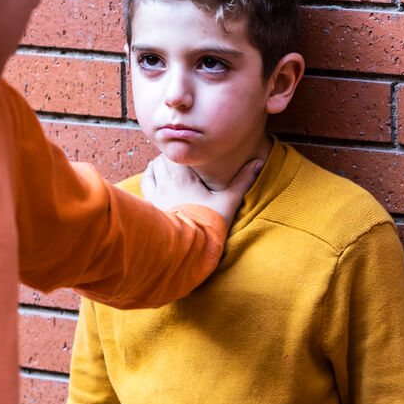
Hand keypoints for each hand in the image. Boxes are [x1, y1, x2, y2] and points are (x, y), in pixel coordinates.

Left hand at [140, 155, 263, 228]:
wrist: (185, 250)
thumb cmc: (208, 224)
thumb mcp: (228, 202)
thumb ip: (242, 182)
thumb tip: (258, 163)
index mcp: (182, 177)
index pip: (173, 154)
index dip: (179, 153)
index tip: (187, 156)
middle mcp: (164, 183)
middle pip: (159, 161)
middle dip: (167, 160)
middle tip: (178, 163)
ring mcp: (154, 197)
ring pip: (149, 173)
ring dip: (156, 169)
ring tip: (165, 172)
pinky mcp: (149, 210)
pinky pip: (144, 189)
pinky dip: (148, 183)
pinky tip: (155, 187)